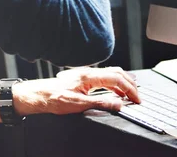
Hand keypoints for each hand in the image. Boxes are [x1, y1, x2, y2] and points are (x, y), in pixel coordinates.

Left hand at [13, 67, 139, 115]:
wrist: (39, 95)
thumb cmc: (54, 98)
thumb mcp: (78, 105)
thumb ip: (100, 103)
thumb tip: (118, 104)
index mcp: (89, 76)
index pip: (117, 79)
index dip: (129, 89)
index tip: (136, 99)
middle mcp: (89, 72)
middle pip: (117, 72)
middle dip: (130, 84)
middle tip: (137, 97)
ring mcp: (87, 74)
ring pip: (112, 73)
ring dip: (124, 82)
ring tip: (131, 94)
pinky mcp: (84, 78)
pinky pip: (105, 77)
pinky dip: (115, 83)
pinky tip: (116, 91)